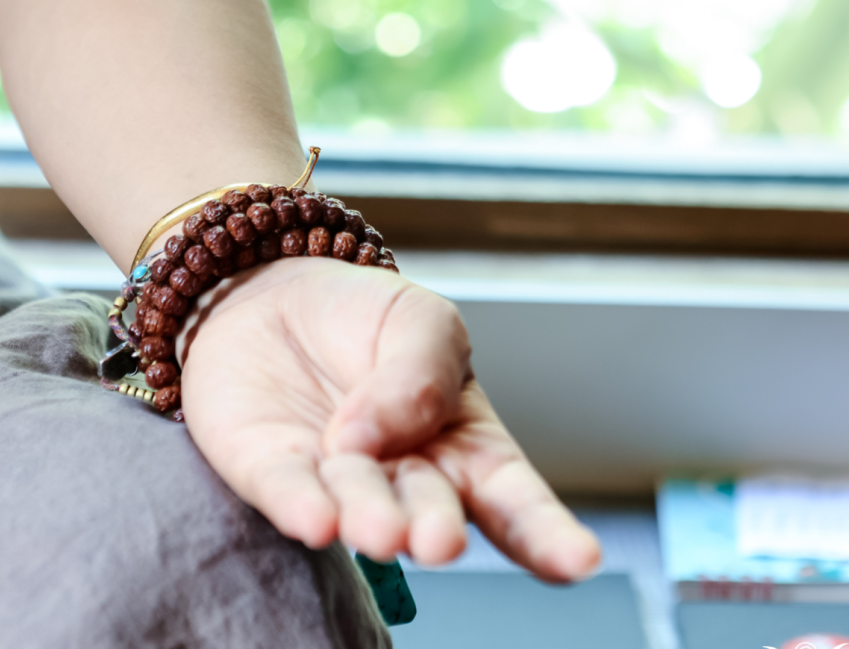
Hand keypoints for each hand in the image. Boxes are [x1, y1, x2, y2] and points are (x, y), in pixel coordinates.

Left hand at [180, 257, 600, 580]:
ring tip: (379, 530)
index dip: (547, 532)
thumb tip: (382, 432)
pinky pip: (285, 493)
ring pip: (361, 508)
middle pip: (433, 511)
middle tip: (438, 538)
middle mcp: (402, 477)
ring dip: (372, 521)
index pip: (513, 496)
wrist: (276, 288)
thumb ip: (423, 371)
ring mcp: (335, 480)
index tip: (579, 561)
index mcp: (461, 443)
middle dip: (437, 526)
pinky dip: (300, 507)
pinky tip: (318, 522)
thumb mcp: (420, 318)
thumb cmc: (364, 315)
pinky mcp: (268, 470)